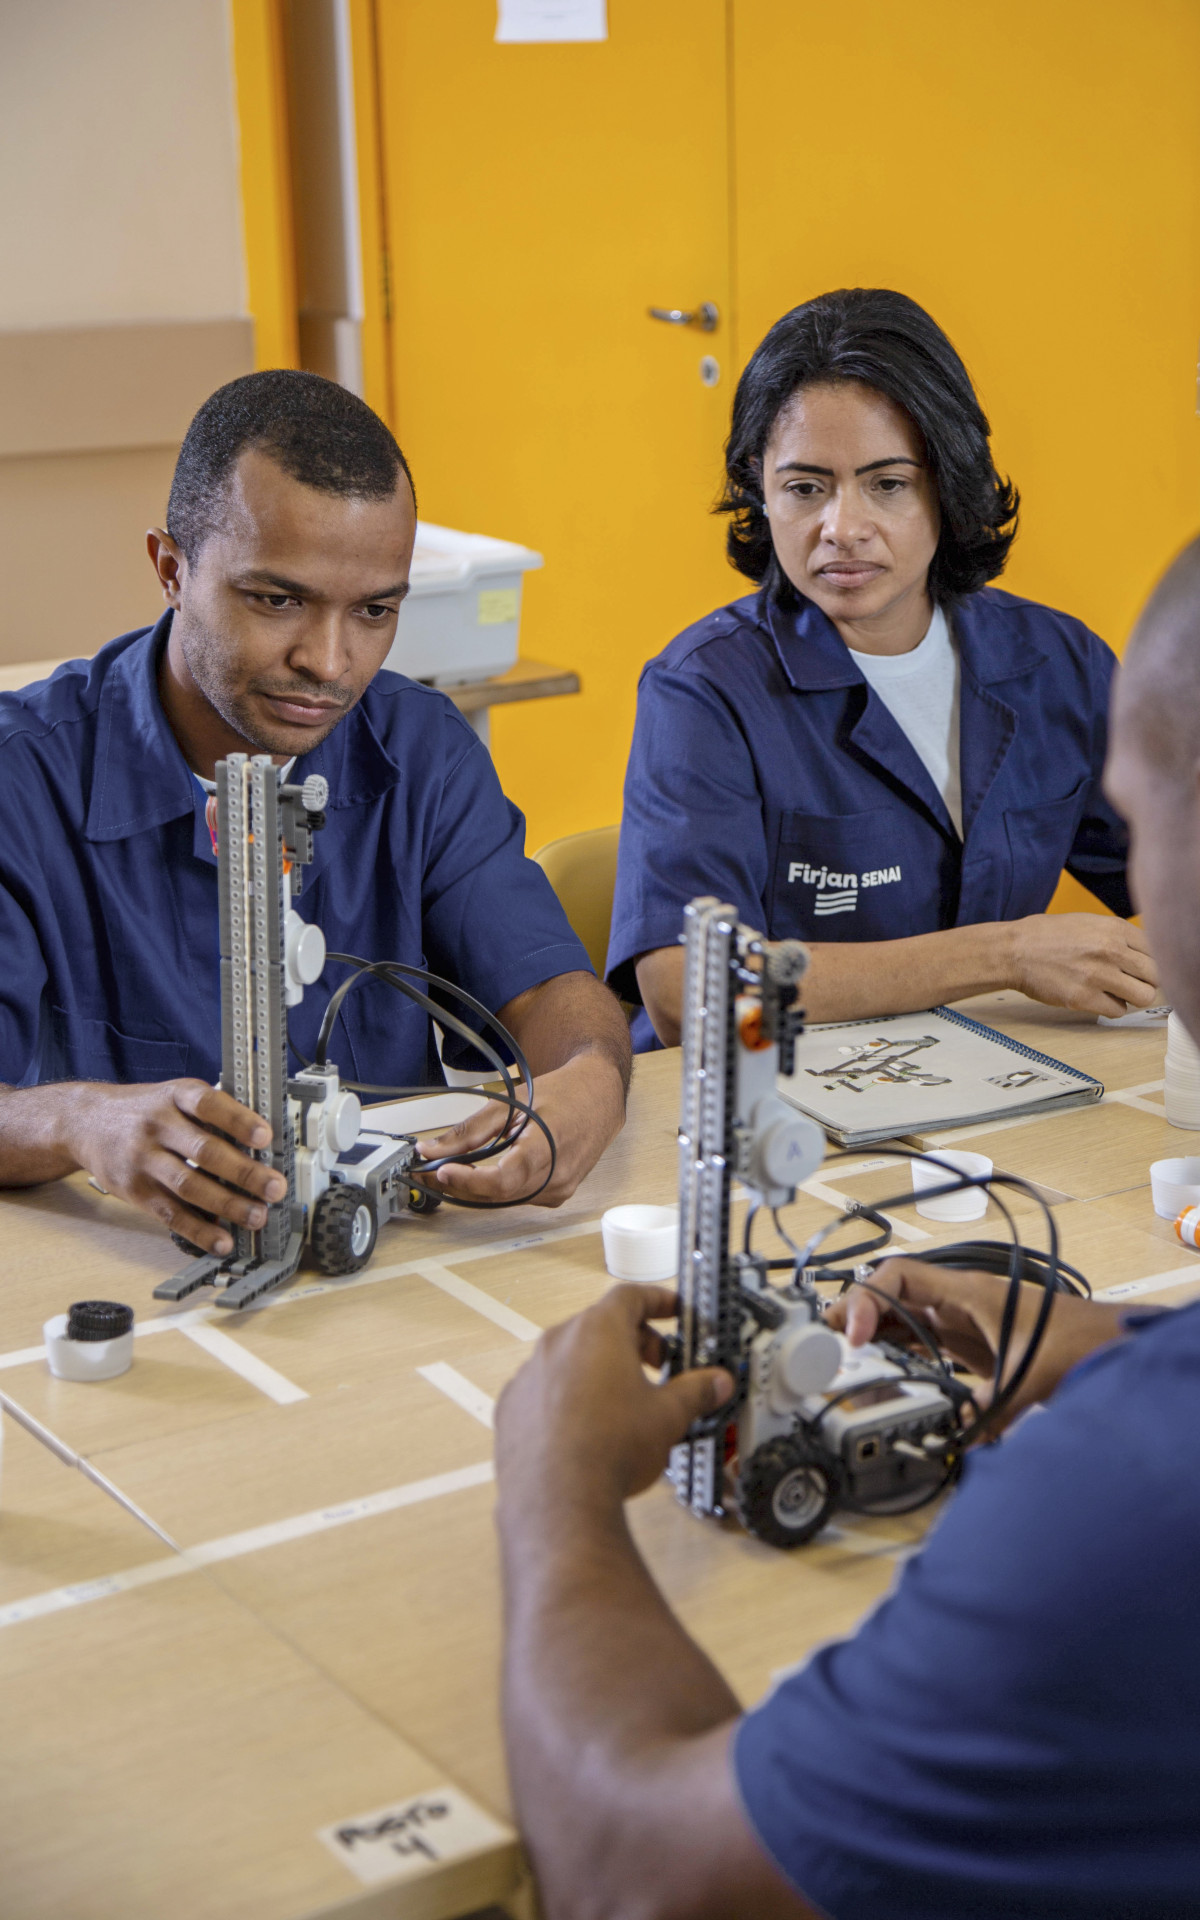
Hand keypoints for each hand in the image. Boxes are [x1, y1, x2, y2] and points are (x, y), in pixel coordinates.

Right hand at [64, 1080, 286, 1255]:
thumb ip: (210, 1115)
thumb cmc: (144, 1111)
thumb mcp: (173, 1096)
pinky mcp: (135, 1190)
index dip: (238, 1120)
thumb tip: (259, 1146)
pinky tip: (221, 1241)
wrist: (85, 1122)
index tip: (265, 1136)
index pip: (208, 1104)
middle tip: (275, 1188)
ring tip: (257, 1216)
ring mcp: (143, 1159)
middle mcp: (157, 1126)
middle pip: (204, 1150)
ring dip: (228, 1205)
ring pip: (189, 1185)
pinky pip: (170, 1213)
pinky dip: (198, 1230)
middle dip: (244, 1172)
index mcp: (174, 1096)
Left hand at [416, 1050, 625, 1206]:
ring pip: (505, 1201)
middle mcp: (557, 1176)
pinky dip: (494, 1190)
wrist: (600, 1098)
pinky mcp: (557, 1195)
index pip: (504, 1180)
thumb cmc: (563, 1094)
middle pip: (498, 1195)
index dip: (470, 1180)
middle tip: (429, 1171)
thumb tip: (432, 1149)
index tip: (442, 1170)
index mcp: (547, 1147)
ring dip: (474, 1190)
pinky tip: (480, 1175)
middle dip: (459, 1185)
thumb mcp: (512, 1102)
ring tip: (450, 1171)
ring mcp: (560, 1189)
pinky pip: (517, 1199)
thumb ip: (470, 1130)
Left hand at [495, 1283, 733, 1517]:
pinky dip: (566, 1397)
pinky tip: (585, 1428)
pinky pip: (544, 1389)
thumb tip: (716, 1383)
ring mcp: (529, 1374)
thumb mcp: (668, 1416)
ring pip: (569, 1357)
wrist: (558, 1501)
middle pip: (600, 1325)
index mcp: (598, 1331)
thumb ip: (696, 1392)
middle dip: (633, 1341)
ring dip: (598, 1370)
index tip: (672, 1310)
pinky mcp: (511, 1406)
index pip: (630, 1296)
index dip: (657, 1300)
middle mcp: (557, 1343)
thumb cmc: (610, 1450)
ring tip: (622, 1402)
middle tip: (657, 1365)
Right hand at [824, 1256, 1127, 1424]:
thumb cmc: (1083, 1342)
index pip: (897, 1277)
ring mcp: (963, 1324)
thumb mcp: (1030, 1377)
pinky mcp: (969, 1347)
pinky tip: (884, 1375)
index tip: (853, 1336)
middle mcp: (958, 1304)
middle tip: (827, 1348)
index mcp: (967, 1294)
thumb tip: (955, 1439)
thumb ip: (991, 1410)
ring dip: (871, 1338)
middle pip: (889, 1298)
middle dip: (854, 1318)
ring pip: (900, 1320)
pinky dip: (896, 1356)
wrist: (1113, 1345)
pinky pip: (920, 1343)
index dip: (865, 1301)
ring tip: (844, 1363)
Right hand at [1008, 912, 1157, 1016]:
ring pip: (1143, 996)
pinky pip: (1118, 1011)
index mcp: (1114, 928)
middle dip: (1145, 981)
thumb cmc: (1047, 936)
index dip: (1150, 962)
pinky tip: (1099, 999)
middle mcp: (1110, 950)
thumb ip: (1118, 936)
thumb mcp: (1088, 922)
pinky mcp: (1084, 998)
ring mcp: (1098, 975)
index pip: (1156, 950)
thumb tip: (1144, 954)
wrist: (1014, 950)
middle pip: (1155, 975)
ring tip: (1117, 992)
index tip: (1141, 969)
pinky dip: (1113, 1008)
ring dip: (1133, 997)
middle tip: (1131, 982)